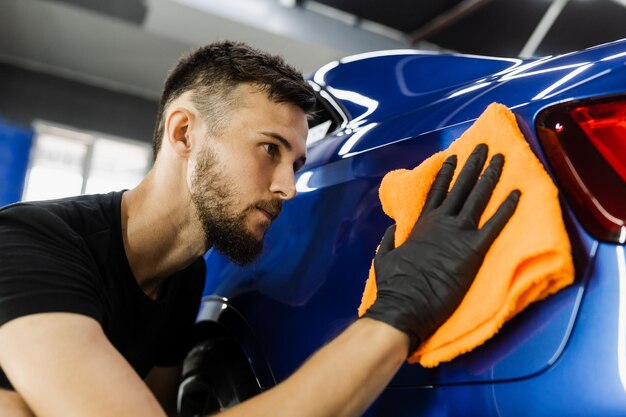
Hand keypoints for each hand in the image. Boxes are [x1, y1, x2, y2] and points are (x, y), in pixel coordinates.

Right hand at [363, 143, 519, 351]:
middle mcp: (441, 222)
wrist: (405, 304)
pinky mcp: (472, 251)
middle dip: (473, 164)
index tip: (454, 156)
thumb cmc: (394, 285)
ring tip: (501, 158)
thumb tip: (391, 231)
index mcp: (422, 223)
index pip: (437, 190)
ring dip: (491, 176)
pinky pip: (494, 225)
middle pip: (461, 186)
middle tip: (484, 147)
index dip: (447, 172)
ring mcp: (458, 234)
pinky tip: (518, 193)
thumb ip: (389, 240)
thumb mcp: (384, 256)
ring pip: (478, 197)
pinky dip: (507, 208)